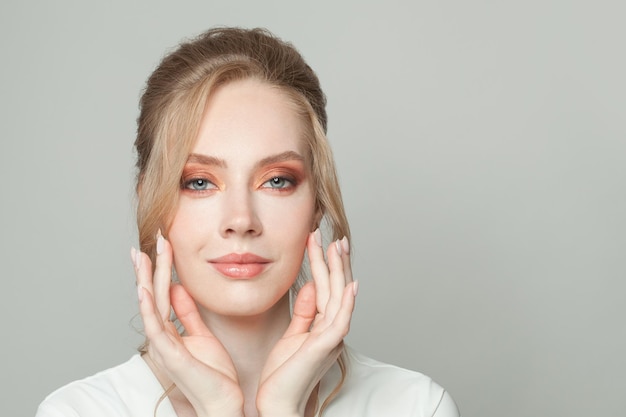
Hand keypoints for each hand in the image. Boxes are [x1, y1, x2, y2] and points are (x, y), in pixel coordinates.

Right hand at [133, 232, 243, 416]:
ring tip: (141, 255)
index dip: (160, 268)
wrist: (223, 402)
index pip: (161, 292)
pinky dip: (149, 308)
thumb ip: (188, 313)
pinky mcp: (170, 356)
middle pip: (152, 294)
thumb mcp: (202, 334)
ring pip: (150, 306)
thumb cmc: (214, 374)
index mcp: (170, 331)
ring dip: (145, 280)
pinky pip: (156, 328)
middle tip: (151, 239)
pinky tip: (144, 290)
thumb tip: (178, 288)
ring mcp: (163, 346)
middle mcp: (161, 337)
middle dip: (150, 266)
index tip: (162, 244)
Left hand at [256, 230, 357, 416]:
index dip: (323, 265)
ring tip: (339, 247)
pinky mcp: (325, 347)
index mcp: (322, 327)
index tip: (318, 242)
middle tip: (335, 237)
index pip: (325, 289)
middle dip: (335, 261)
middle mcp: (331, 330)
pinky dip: (346, 303)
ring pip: (339, 298)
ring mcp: (331, 338)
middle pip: (335, 289)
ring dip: (340, 271)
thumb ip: (303, 312)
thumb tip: (311, 285)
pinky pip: (339, 321)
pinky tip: (350, 285)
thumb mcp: (292, 336)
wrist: (276, 403)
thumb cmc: (282, 376)